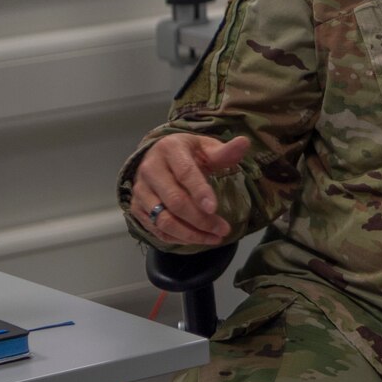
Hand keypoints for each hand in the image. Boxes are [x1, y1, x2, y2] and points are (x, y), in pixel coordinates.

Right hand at [128, 134, 248, 246]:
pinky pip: (155, 229)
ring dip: (190, 234)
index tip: (214, 209)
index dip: (200, 192)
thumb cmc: (187, 153)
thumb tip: (244, 142)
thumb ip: (224, 151)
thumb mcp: (206, 147)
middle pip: (175, 201)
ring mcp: (140, 190)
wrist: (158, 156)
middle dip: (201, 220)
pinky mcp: (136, 207)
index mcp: (169, 149)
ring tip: (214, 238)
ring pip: (163, 220)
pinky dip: (177, 238)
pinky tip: (197, 239)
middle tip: (224, 230)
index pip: (185, 173)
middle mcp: (150, 169)